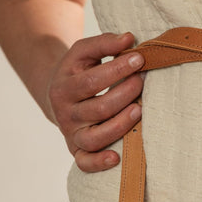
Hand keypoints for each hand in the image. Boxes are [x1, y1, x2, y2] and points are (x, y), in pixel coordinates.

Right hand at [46, 31, 144, 171]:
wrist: (58, 94)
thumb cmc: (78, 70)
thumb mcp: (84, 52)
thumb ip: (104, 43)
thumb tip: (129, 38)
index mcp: (64, 87)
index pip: (91, 81)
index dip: (116, 70)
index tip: (139, 59)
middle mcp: (66, 113)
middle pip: (97, 109)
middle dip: (123, 95)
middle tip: (142, 82)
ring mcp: (71, 134)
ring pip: (94, 138)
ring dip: (119, 126)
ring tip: (139, 110)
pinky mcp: (77, 150)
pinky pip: (85, 162)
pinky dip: (98, 163)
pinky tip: (116, 157)